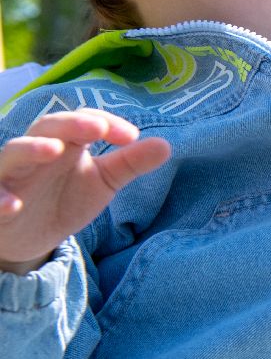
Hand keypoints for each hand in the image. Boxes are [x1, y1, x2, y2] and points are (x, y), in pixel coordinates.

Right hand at [0, 109, 169, 274]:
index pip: (84, 122)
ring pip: (13, 153)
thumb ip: (129, 163)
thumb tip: (166, 145)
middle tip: (96, 128)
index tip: (132, 137)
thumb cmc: (65, 199)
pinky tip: (12, 204)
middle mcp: (35, 152)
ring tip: (54, 150)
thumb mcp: (102, 182)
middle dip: (71, 125)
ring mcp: (11, 174)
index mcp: (66, 143)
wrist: (30, 236)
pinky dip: (0, 197)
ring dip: (31, 149)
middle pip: (48, 127)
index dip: (105, 123)